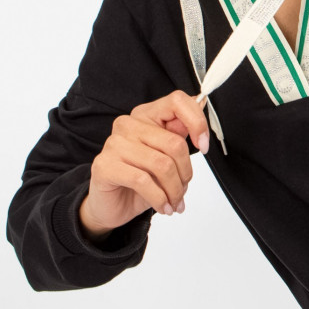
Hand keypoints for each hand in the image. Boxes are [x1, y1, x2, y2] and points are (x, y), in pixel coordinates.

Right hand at [79, 90, 209, 240]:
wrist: (111, 205)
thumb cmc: (141, 179)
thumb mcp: (166, 157)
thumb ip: (180, 136)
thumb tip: (201, 114)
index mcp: (146, 115)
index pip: (177, 101)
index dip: (197, 123)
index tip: (204, 147)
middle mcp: (128, 124)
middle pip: (174, 143)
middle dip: (185, 173)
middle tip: (183, 189)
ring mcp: (114, 143)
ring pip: (162, 165)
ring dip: (174, 190)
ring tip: (175, 201)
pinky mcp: (104, 165)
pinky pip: (143, 181)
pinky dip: (160, 199)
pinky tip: (163, 207)